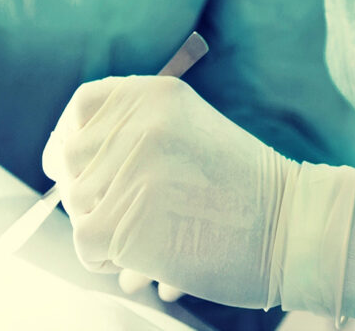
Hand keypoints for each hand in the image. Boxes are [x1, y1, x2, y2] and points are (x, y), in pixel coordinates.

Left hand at [43, 75, 298, 308]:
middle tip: (130, 216)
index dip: (70, 143)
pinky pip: (86, 244)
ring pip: (78, 208)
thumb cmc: (244, 189)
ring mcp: (131, 172)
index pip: (80, 111)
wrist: (293, 230)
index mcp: (153, 95)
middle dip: (91, 196)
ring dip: (104, 229)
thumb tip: (61, 165)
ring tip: (152, 235)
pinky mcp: (126, 222)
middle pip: (72, 164)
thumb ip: (135, 131)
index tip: (73, 169)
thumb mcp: (191, 129)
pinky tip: (147, 260)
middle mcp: (138, 125)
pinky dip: (108, 260)